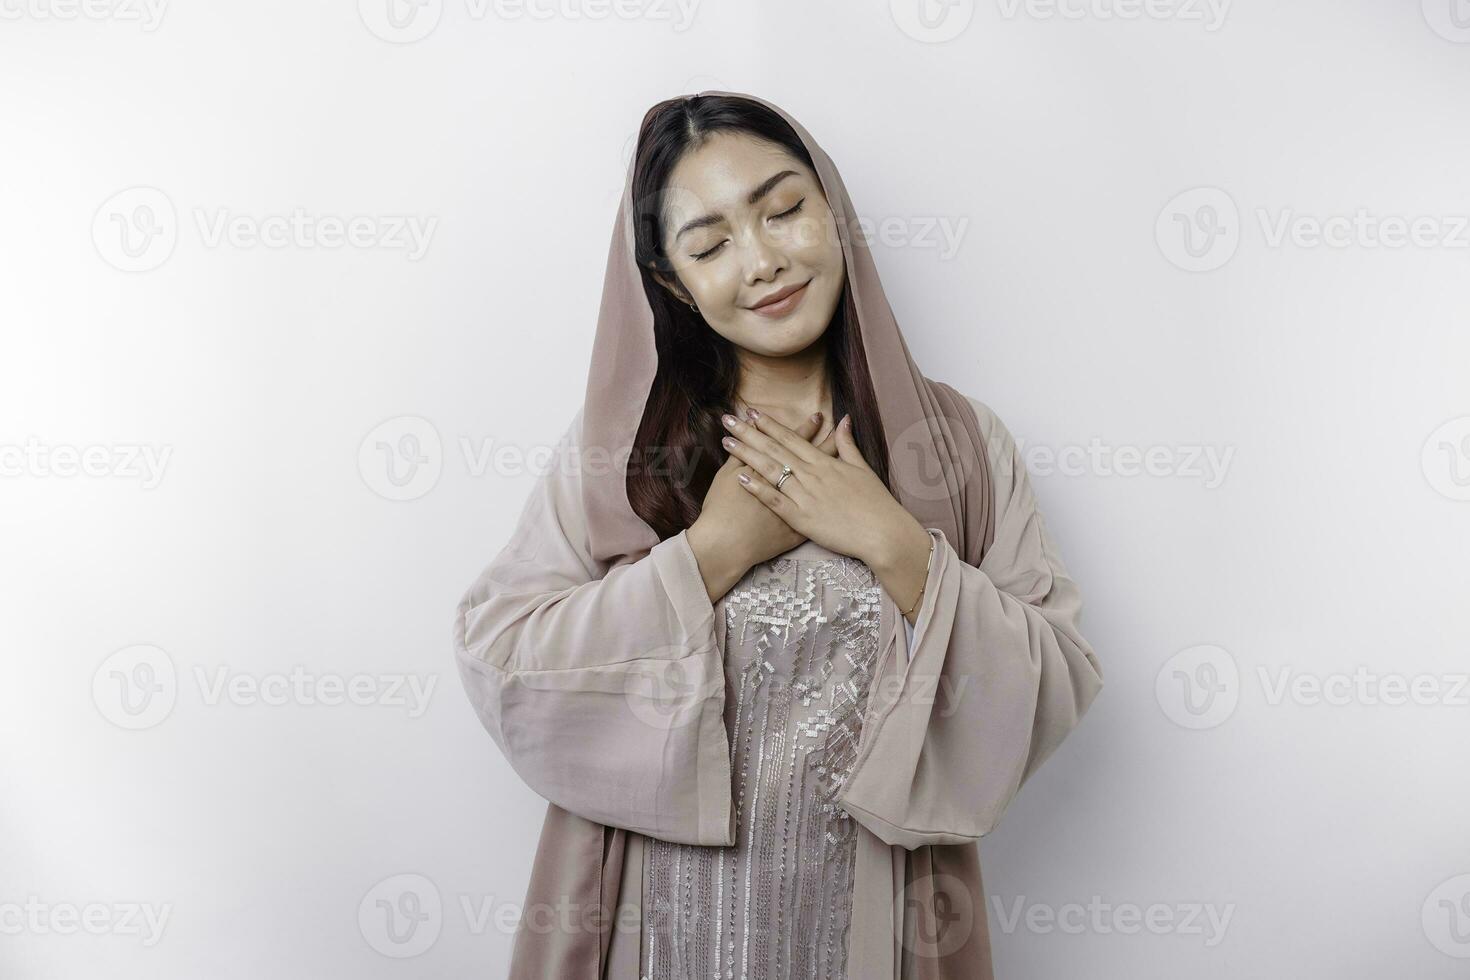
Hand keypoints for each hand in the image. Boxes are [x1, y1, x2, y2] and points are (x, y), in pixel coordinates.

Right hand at [686, 411, 836, 600]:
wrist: (726, 544)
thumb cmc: (722, 509)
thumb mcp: (726, 476)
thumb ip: (739, 456)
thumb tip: (743, 435)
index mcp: (773, 470)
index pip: (792, 444)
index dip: (805, 430)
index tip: (816, 417)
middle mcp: (791, 485)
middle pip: (813, 460)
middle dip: (824, 442)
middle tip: (837, 430)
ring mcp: (799, 507)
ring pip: (822, 484)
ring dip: (830, 467)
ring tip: (840, 454)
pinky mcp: (800, 528)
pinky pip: (820, 511)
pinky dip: (829, 500)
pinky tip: (839, 493)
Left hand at [722, 410, 924, 570]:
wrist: (883, 532)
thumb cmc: (876, 503)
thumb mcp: (863, 469)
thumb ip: (848, 445)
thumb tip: (844, 419)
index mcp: (825, 463)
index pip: (792, 438)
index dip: (770, 425)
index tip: (753, 412)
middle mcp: (812, 475)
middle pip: (775, 449)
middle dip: (750, 432)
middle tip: (729, 419)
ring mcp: (805, 495)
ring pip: (770, 470)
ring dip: (747, 454)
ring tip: (727, 441)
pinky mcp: (801, 518)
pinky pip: (774, 500)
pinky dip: (756, 487)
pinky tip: (738, 476)